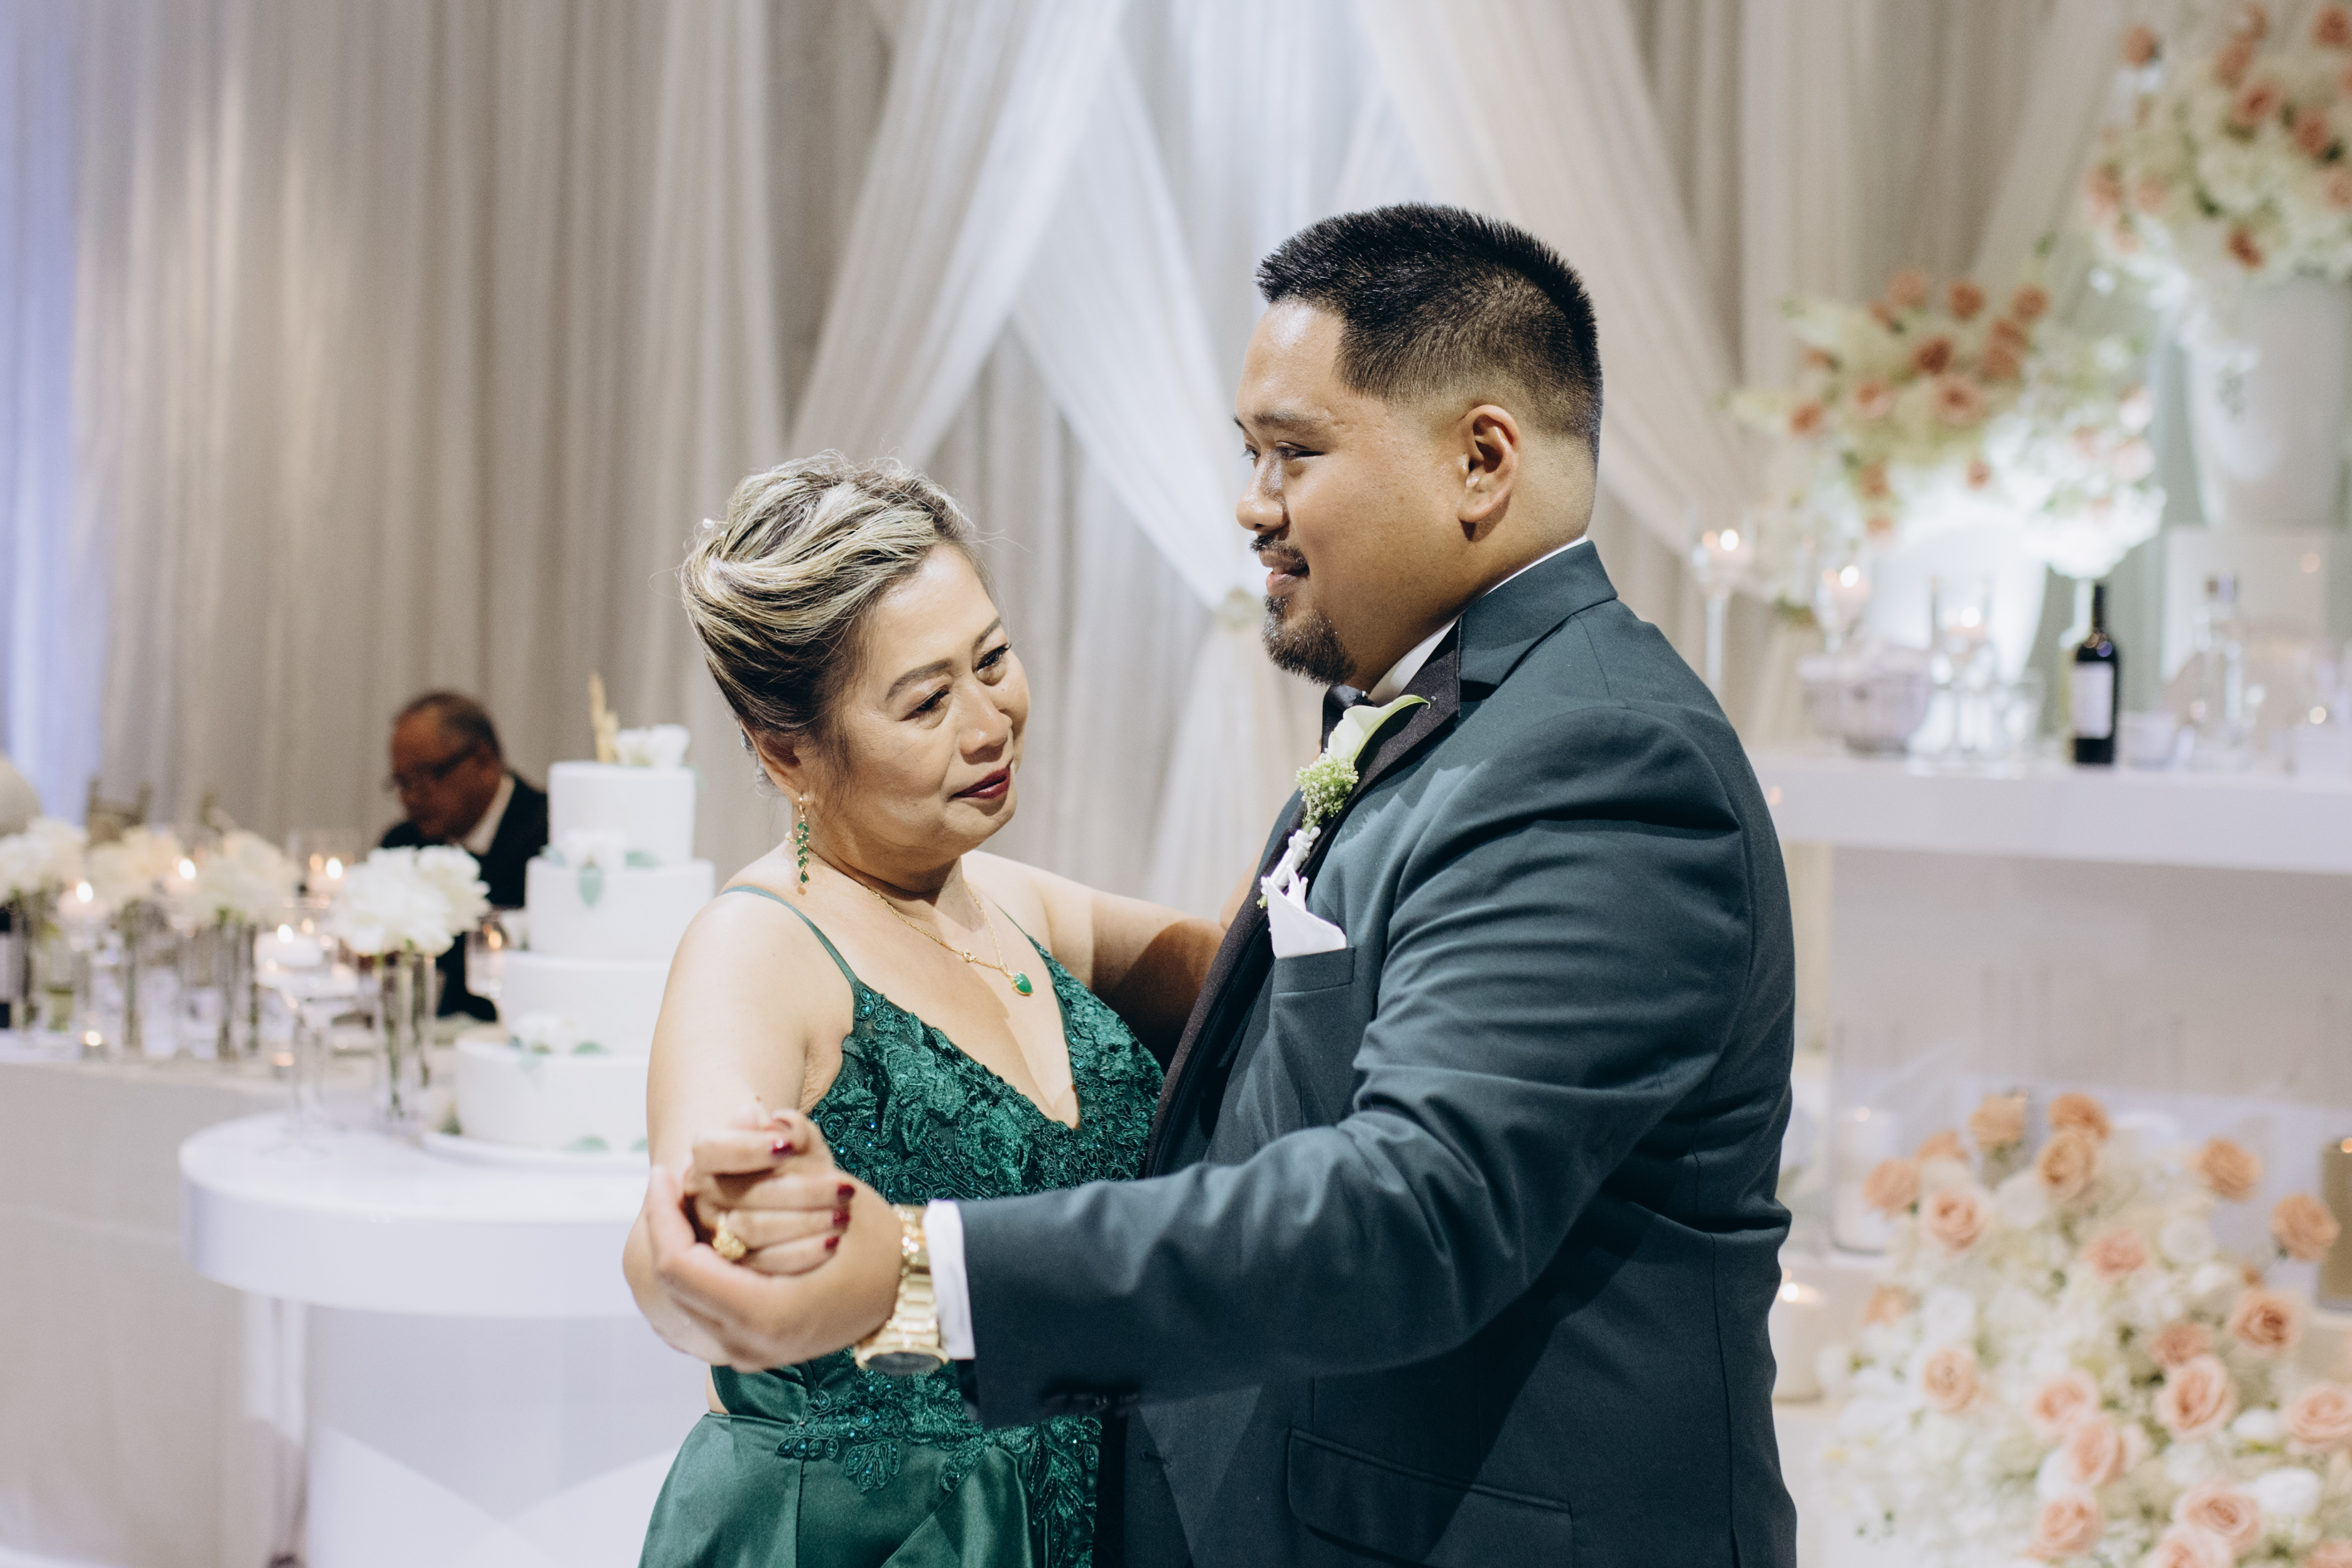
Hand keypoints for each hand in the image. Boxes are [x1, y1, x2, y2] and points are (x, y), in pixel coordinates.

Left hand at [640, 1156, 901, 1370]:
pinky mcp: (753, 1348)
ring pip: (683, 1298)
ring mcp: (750, 1353)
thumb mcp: (835, 1191)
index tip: (663, 1172)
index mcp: (766, 1313)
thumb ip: (784, 1156)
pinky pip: (704, 1308)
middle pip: (674, 1282)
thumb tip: (741, 1111)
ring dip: (677, 1246)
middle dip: (665, 1226)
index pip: (679, 1264)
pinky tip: (702, 1234)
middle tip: (666, 1182)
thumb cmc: (879, 1242)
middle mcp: (750, 1343)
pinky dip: (697, 1268)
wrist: (914, 1292)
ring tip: (678, 1203)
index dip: (662, 1214)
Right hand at [683, 1101, 854, 1275]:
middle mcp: (700, 1199)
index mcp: (705, 1160)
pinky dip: (803, 1253)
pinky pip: (764, 1264)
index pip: (709, 1149)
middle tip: (844, 1188)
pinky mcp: (732, 1269)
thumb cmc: (792, 1167)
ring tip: (844, 1214)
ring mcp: (711, 1236)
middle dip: (801, 1190)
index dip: (748, 1148)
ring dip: (806, 1221)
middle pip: (742, 1193)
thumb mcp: (797, 1144)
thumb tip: (780, 1121)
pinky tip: (832, 1242)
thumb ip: (792, 1129)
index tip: (789, 1146)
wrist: (788, 1208)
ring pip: (752, 1229)